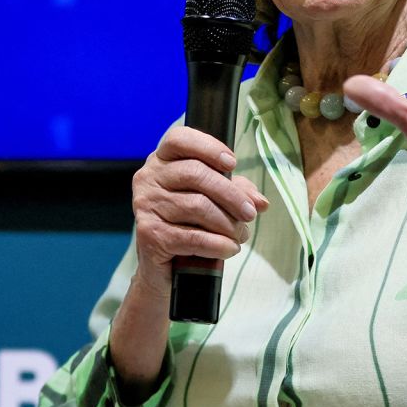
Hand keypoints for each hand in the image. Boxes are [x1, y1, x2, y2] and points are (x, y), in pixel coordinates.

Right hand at [130, 126, 268, 298]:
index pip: (179, 139)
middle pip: (195, 174)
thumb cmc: (189, 225)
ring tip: (240, 235)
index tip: (233, 163)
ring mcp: (146, 206)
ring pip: (197, 206)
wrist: (164, 268)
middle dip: (231, 195)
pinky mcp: (149, 234)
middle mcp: (148, 179)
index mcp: (162, 161)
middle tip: (250, 214)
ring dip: (227, 224)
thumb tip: (261, 202)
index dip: (208, 147)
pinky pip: (192, 236)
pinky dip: (218, 244)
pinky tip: (229, 248)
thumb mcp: (214, 201)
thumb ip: (237, 193)